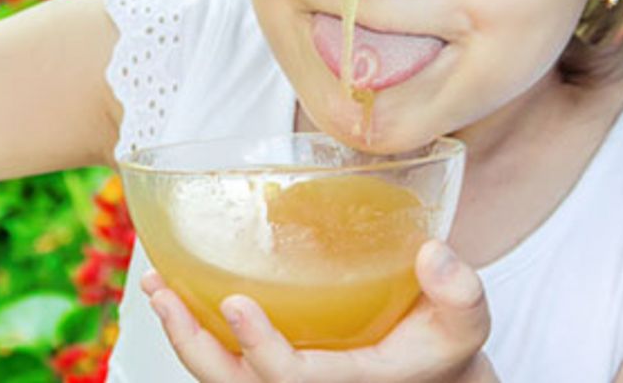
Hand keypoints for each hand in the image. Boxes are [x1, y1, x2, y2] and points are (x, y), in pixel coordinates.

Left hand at [143, 240, 496, 382]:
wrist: (432, 373)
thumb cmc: (444, 346)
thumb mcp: (466, 322)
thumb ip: (459, 291)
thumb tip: (433, 254)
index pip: (293, 382)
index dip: (261, 348)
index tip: (235, 303)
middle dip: (193, 343)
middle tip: (164, 292)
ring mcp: (287, 382)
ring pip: (221, 377)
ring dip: (183, 334)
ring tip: (156, 285)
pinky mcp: (275, 370)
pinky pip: (225, 362)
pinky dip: (195, 331)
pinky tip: (175, 291)